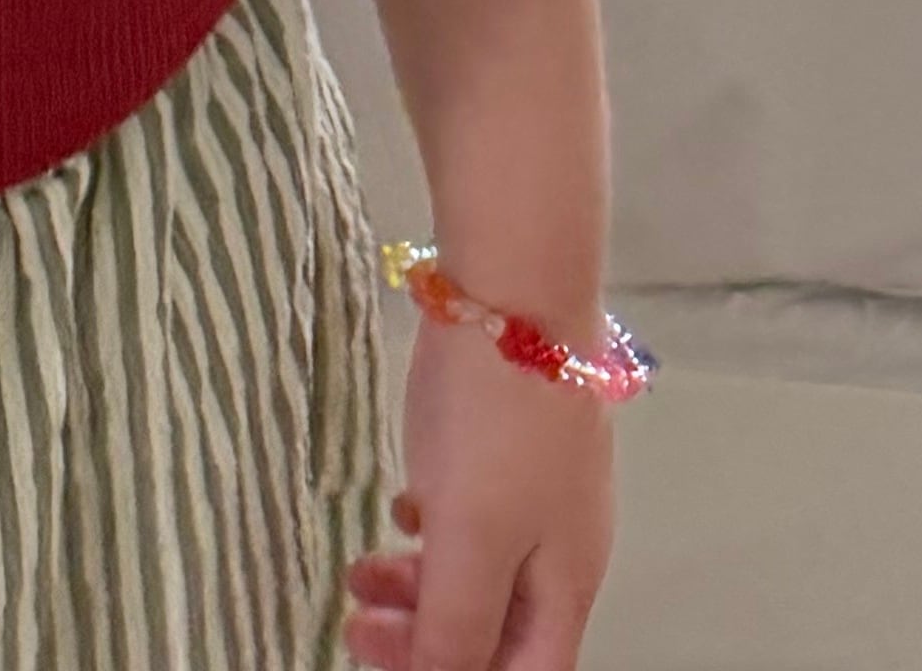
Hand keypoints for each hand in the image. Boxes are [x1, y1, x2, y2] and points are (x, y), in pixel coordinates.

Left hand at [346, 319, 616, 669]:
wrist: (515, 287)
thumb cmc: (498, 420)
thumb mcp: (472, 537)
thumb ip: (457, 622)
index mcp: (566, 584)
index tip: (386, 660)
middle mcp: (562, 545)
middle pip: (499, 627)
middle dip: (428, 638)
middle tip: (355, 623)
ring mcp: (538, 488)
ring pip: (479, 567)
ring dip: (419, 583)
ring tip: (358, 569)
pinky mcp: (509, 439)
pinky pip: (472, 512)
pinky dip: (433, 530)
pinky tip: (402, 508)